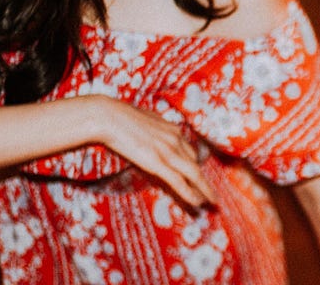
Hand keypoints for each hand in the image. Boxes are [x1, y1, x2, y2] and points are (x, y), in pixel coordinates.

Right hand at [84, 96, 216, 207]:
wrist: (108, 117)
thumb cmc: (119, 116)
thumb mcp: (143, 120)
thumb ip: (153, 128)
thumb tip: (153, 130)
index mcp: (171, 129)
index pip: (189, 150)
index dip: (194, 164)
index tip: (197, 174)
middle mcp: (175, 140)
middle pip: (195, 163)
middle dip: (203, 180)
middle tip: (210, 192)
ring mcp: (168, 152)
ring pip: (193, 174)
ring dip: (204, 190)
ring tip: (211, 202)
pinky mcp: (158, 163)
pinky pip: (179, 182)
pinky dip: (190, 194)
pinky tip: (197, 202)